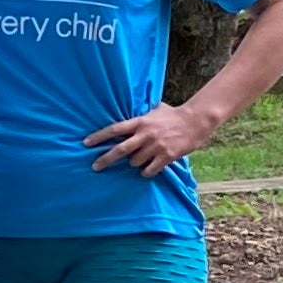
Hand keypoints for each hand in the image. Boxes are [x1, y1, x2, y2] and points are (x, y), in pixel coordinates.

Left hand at [85, 101, 214, 176]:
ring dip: (134, 163)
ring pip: (135, 162)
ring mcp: (155, 146)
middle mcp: (145, 134)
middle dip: (105, 159)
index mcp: (140, 122)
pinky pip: (149, 170)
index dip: (99, 136)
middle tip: (95, 166)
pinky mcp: (166, 156)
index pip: (115, 129)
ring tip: (141, 158)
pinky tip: (148, 169)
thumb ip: (140, 115)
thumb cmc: (174, 114)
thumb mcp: (154, 110)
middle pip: (120, 149)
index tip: (85, 143)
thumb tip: (128, 113)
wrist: (196, 121)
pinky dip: (146, 172)